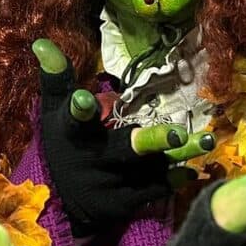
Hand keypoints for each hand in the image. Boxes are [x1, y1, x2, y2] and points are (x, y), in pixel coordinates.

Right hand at [33, 38, 214, 237]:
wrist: (61, 202)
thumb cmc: (65, 144)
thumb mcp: (55, 112)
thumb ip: (56, 78)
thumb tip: (40, 41)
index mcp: (72, 133)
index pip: (72, 118)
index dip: (77, 109)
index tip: (83, 99)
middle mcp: (91, 159)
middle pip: (122, 149)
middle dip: (149, 141)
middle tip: (175, 132)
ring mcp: (108, 184)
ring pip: (148, 167)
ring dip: (176, 155)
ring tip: (204, 141)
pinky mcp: (122, 204)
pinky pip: (152, 191)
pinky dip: (172, 180)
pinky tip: (190, 170)